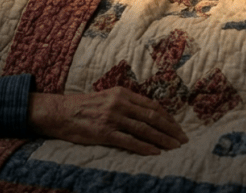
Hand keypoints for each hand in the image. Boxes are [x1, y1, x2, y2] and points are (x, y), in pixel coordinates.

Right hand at [28, 87, 187, 154]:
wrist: (62, 112)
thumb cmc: (86, 106)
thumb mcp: (108, 97)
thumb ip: (126, 103)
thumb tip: (148, 113)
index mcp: (122, 93)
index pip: (152, 105)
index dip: (167, 117)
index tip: (178, 127)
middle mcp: (120, 103)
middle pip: (152, 117)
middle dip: (170, 129)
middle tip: (183, 139)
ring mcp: (112, 117)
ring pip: (144, 129)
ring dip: (162, 139)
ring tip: (174, 147)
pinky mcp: (105, 132)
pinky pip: (129, 141)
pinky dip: (144, 147)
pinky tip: (155, 152)